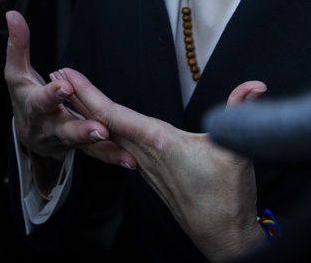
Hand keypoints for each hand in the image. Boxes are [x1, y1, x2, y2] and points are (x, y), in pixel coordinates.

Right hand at [4, 11, 136, 166]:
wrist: (28, 134)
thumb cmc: (24, 97)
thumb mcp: (16, 73)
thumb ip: (18, 45)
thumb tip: (13, 15)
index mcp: (34, 108)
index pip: (41, 101)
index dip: (53, 94)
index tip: (66, 85)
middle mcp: (50, 129)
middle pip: (64, 130)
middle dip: (81, 130)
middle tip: (99, 128)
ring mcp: (66, 142)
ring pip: (84, 146)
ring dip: (103, 147)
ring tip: (124, 151)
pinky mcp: (80, 149)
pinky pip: (97, 154)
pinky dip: (113, 156)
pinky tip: (131, 160)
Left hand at [55, 67, 267, 261]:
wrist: (223, 237)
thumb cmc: (226, 198)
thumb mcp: (235, 150)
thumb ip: (241, 113)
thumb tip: (255, 87)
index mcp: (156, 142)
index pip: (112, 112)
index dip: (87, 91)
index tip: (66, 72)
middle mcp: (143, 153)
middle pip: (102, 119)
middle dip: (78, 96)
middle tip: (56, 72)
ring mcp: (145, 166)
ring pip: (109, 133)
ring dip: (89, 112)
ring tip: (73, 92)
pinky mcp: (152, 174)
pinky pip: (121, 146)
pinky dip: (106, 129)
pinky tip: (104, 125)